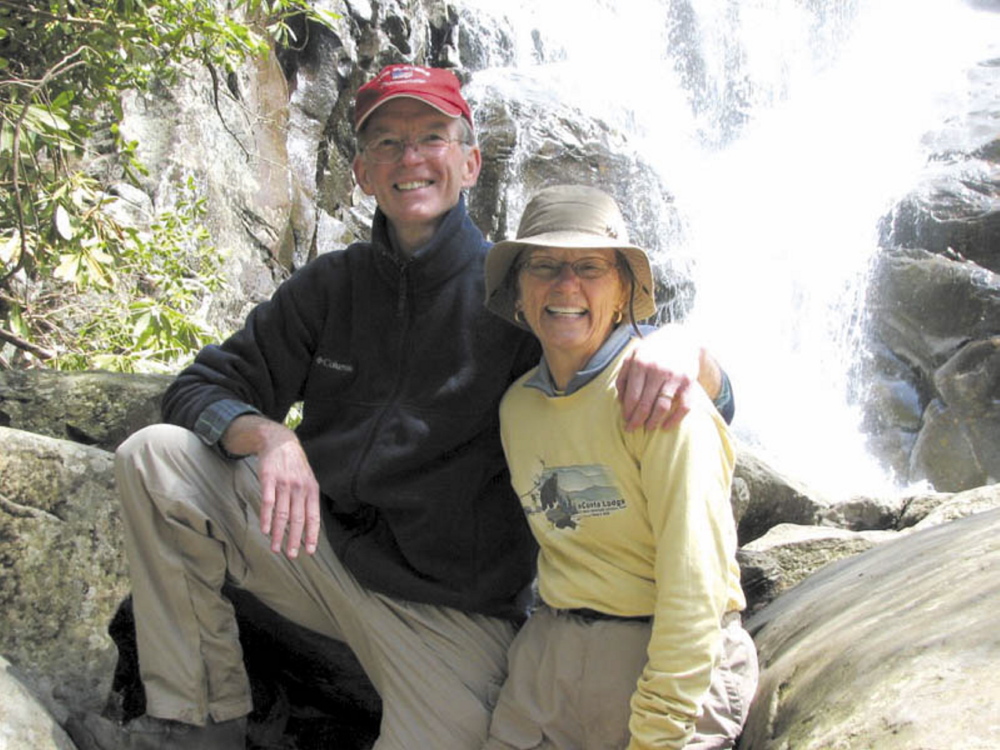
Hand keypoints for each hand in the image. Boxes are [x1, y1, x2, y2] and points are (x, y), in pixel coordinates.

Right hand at [223, 415, 320, 557]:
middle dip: (295, 539)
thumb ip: (308, 500)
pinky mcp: (268, 479)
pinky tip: (264, 530)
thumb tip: (310, 525)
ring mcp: (284, 483)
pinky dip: (266, 518)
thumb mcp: (308, 480)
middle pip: (298, 519)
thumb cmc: (295, 466)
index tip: (309, 551)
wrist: (280, 441)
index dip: (312, 534)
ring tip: (275, 548)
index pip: (313, 516)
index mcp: (311, 490)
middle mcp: (299, 487)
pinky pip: (267, 502)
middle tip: (292, 555)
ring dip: (278, 533)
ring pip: (282, 514)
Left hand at [616, 325, 715, 431]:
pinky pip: (683, 406)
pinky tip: (666, 426)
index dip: (628, 412)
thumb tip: (620, 401)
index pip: (632, 396)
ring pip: (662, 407)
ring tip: (647, 428)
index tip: (625, 421)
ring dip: (653, 422)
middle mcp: (657, 371)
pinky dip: (675, 419)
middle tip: (632, 429)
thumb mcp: (633, 355)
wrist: (682, 337)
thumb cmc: (653, 349)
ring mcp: (674, 377)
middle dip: (637, 420)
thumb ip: (623, 376)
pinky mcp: (689, 382)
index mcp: (640, 364)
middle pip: (645, 404)